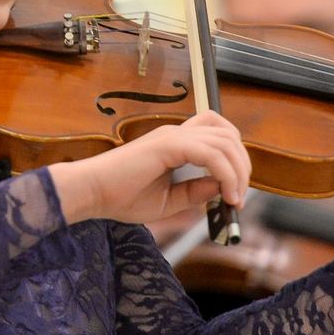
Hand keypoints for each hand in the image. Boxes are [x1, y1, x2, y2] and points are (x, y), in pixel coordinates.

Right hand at [48, 111, 250, 224]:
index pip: (219, 137)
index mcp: (176, 144)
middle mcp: (177, 134)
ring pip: (225, 140)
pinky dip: (225, 174)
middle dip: (243, 166)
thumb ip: (195, 192)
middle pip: (228, 133)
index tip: (235, 196)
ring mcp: (172, 136)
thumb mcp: (168, 201)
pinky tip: (225, 195)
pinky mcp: (168, 144)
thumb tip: (223, 188)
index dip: (235, 162)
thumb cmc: (119, 197)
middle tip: (239, 198)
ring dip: (238, 171)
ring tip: (234, 199)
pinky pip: (211, 153)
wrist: (91, 193)